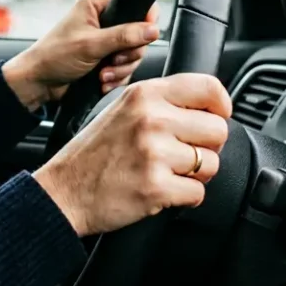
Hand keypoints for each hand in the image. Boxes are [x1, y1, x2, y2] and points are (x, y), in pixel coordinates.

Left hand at [2, 0, 160, 110]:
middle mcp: (103, 18)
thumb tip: (153, 30)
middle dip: (130, 51)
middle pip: (139, 30)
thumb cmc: (55, 55)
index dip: (145, 14)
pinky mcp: (105, 57)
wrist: (39, 82)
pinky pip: (125, 66)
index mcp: (97, 3)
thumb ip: (124, 36)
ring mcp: (105, 38)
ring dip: (122, 68)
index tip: (146, 34)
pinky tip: (102, 81)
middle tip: (114, 60)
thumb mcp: (91, 45)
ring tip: (103, 75)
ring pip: (133, 51)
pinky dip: (116, 77)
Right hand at [32, 74, 230, 236]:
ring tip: (168, 173)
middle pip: (218, 130)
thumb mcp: (123, 109)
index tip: (217, 117)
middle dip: (207, 147)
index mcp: (145, 94)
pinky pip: (198, 193)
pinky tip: (162, 191)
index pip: (208, 88)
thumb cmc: (94, 153)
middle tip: (183, 155)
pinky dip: (184, 198)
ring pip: (211, 164)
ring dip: (196, 175)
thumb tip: (208, 107)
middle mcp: (151, 118)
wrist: (64, 190)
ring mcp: (154, 153)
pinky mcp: (156, 187)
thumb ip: (161, 101)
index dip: (221, 106)